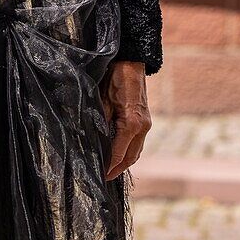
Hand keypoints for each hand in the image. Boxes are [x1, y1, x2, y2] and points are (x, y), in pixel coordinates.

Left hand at [99, 60, 151, 179]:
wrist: (131, 61)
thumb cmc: (115, 77)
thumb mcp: (103, 101)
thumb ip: (101, 123)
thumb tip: (93, 142)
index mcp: (132, 124)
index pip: (118, 154)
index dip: (108, 167)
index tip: (99, 176)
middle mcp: (142, 127)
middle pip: (130, 158)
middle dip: (117, 170)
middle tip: (103, 178)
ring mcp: (146, 124)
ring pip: (136, 152)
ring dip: (123, 162)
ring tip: (110, 170)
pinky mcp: (145, 120)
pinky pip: (137, 142)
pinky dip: (128, 151)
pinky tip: (118, 153)